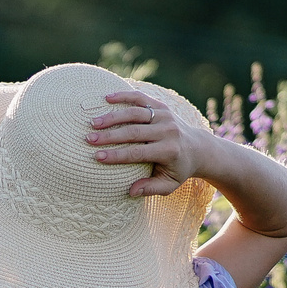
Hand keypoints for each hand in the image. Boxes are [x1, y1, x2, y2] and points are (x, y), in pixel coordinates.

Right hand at [86, 88, 204, 198]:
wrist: (197, 147)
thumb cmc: (178, 169)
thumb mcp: (169, 184)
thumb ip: (151, 188)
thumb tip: (131, 191)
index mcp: (168, 150)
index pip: (137, 153)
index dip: (116, 155)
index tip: (97, 157)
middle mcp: (168, 130)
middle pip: (133, 132)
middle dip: (109, 136)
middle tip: (88, 139)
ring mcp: (165, 115)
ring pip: (135, 113)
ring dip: (112, 116)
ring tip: (93, 122)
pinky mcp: (162, 106)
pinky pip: (141, 98)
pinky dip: (124, 96)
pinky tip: (107, 97)